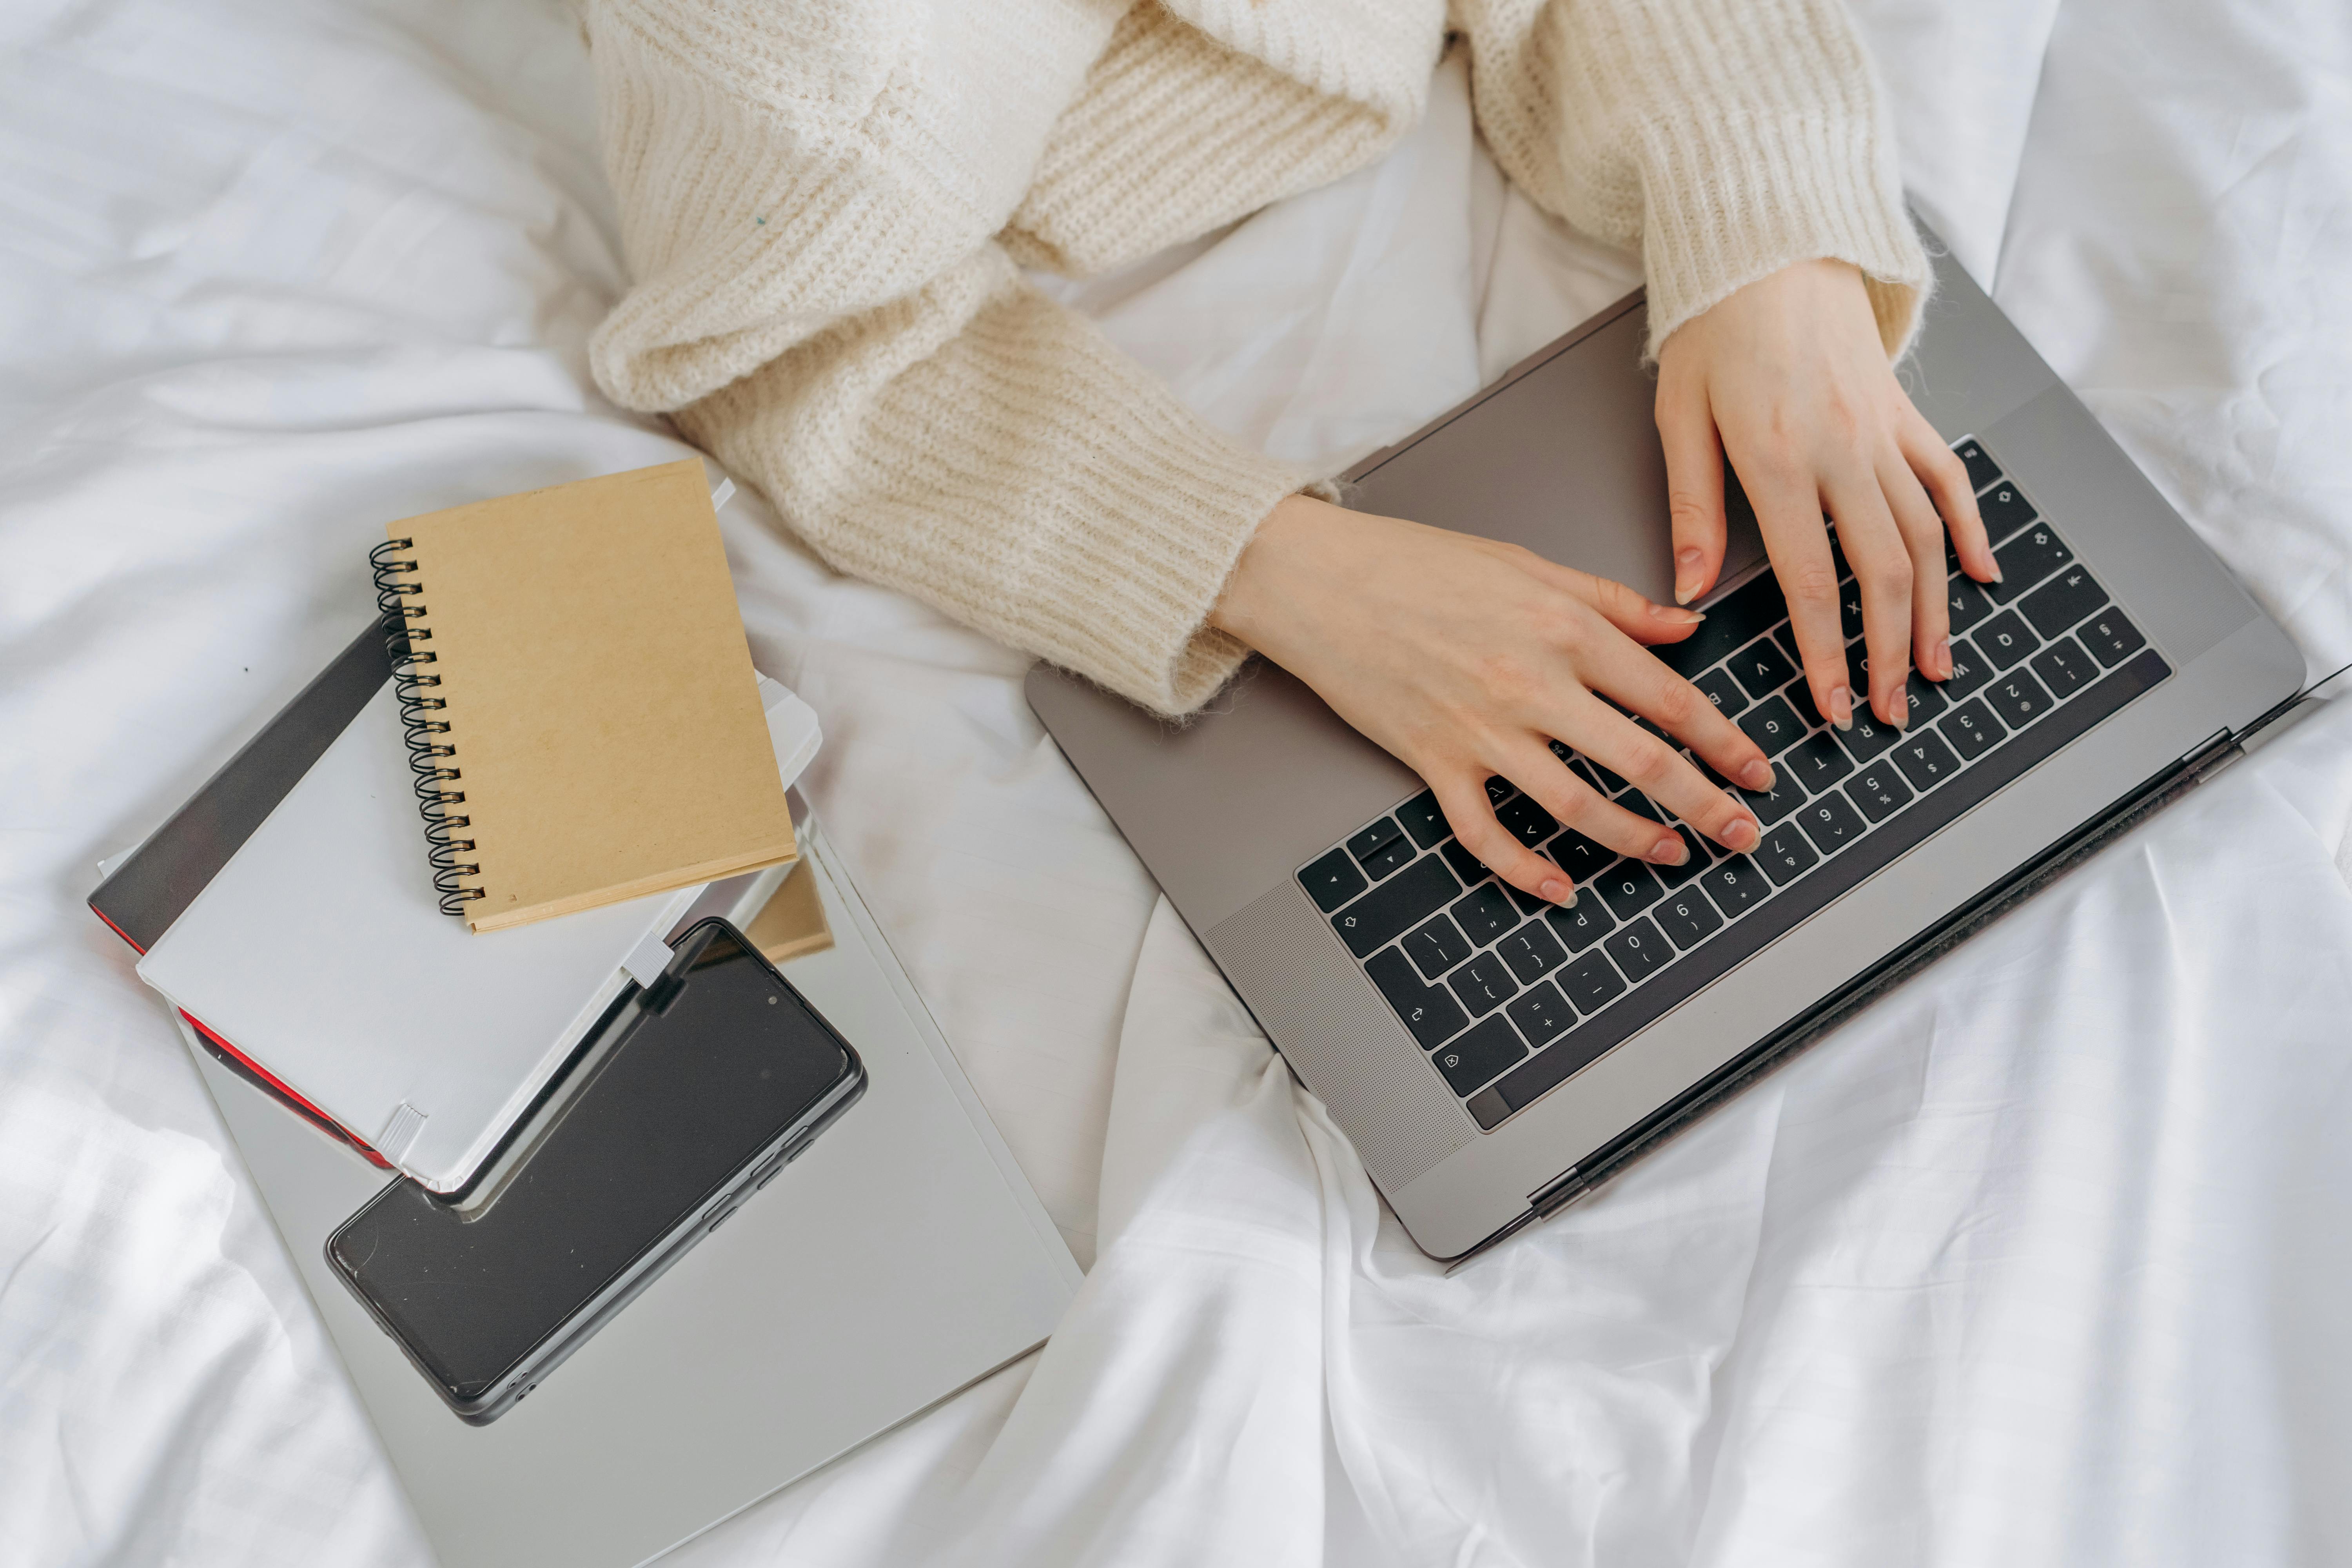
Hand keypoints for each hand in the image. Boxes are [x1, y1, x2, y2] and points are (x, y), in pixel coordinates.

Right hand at [1210, 496, 1777, 906]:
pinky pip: (1485, 833)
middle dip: (1704, 803)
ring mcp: (1480, 729)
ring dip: (1632, 839)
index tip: (1758, 772)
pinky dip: (1524, 870)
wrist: (1317, 580)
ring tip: (1671, 854)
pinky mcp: (1433, 761)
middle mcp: (1530, 683)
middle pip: (1641, 760)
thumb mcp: (1528, 563)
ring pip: (1575, 805)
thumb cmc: (1414, 564)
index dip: (1726, 742)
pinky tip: (1560, 888)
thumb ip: (1612, 601)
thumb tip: (1685, 623)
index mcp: (1562, 627)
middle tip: (1743, 834)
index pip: (1670, 697)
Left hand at [1656, 259, 1998, 728]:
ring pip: (1927, 537)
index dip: (1827, 653)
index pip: (1812, 582)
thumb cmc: (1714, 329)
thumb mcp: (1678, 417)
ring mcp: (1885, 431)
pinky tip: (1982, 578)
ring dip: (1936, 612)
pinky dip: (1971, 531)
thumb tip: (1690, 590)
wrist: (1769, 246)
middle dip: (1889, 652)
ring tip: (1937, 670)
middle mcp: (1844, 451)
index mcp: (1778, 460)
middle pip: (1882, 572)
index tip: (1834, 705)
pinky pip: (1949, 479)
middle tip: (1890, 710)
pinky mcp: (1908, 412)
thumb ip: (1691, 508)